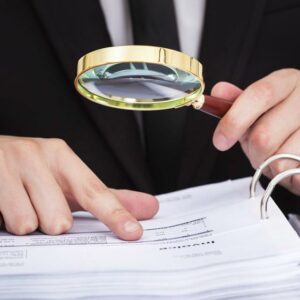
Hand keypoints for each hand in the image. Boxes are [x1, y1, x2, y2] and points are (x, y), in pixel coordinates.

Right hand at [0, 136, 158, 239]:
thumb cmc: (31, 172)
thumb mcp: (68, 180)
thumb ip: (106, 196)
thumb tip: (147, 206)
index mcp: (62, 156)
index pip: (94, 191)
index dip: (115, 214)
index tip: (133, 231)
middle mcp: (36, 156)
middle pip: (60, 219)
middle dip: (52, 222)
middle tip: (40, 206)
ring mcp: (7, 167)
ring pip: (29, 224)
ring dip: (27, 223)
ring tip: (20, 204)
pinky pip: (5, 224)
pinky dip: (5, 222)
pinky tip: (5, 204)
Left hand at [211, 69, 299, 194]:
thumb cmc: (281, 120)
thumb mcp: (259, 109)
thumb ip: (238, 101)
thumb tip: (218, 91)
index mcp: (287, 82)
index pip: (259, 95)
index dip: (234, 120)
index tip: (220, 142)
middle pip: (264, 135)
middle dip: (254, 153)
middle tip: (258, 154)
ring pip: (281, 159)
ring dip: (272, 167)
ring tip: (279, 158)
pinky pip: (297, 174)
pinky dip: (289, 177)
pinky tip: (292, 166)